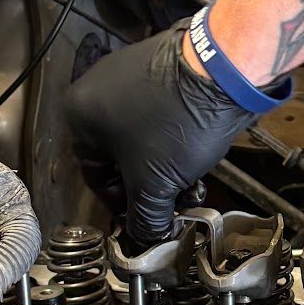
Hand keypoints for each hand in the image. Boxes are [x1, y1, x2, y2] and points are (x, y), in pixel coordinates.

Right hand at [65, 21, 248, 248]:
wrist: (223, 69)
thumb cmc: (175, 123)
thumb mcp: (154, 183)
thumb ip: (145, 217)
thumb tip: (147, 237)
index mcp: (79, 113)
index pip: (93, 174)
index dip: (121, 203)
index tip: (145, 217)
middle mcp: (96, 88)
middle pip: (121, 156)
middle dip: (150, 186)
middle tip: (175, 205)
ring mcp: (129, 73)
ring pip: (144, 138)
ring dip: (166, 167)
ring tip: (193, 185)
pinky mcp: (160, 67)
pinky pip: (160, 114)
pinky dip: (175, 139)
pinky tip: (199, 156)